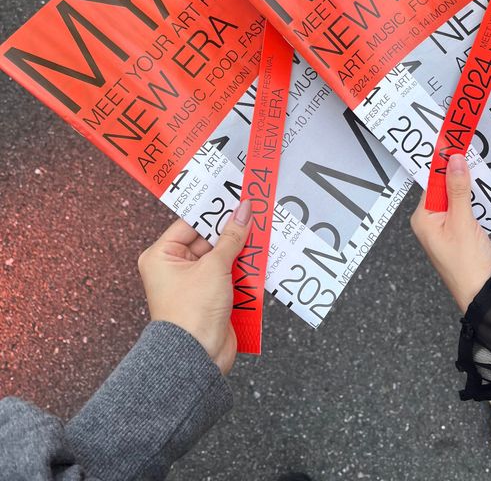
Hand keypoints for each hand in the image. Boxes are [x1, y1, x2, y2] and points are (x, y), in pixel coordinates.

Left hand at [138, 200, 251, 374]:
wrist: (198, 358)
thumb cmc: (192, 313)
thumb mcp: (214, 266)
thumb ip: (232, 237)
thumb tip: (243, 210)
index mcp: (162, 256)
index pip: (190, 223)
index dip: (214, 210)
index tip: (236, 197)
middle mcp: (175, 268)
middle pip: (209, 239)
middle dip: (232, 232)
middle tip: (255, 214)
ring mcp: (194, 284)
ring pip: (223, 257)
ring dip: (242, 251)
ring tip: (262, 234)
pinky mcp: (211, 298)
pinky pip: (230, 275)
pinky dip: (244, 269)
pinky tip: (262, 258)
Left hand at [411, 154, 490, 311]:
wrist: (489, 292)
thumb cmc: (468, 264)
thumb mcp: (461, 222)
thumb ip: (458, 190)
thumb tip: (454, 160)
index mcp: (423, 219)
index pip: (431, 182)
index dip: (443, 163)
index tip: (453, 142)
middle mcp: (432, 221)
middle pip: (444, 186)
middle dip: (458, 171)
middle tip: (469, 147)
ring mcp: (449, 225)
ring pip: (458, 194)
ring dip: (469, 183)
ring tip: (479, 162)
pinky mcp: (464, 229)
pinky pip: (468, 205)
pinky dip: (477, 196)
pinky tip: (485, 185)